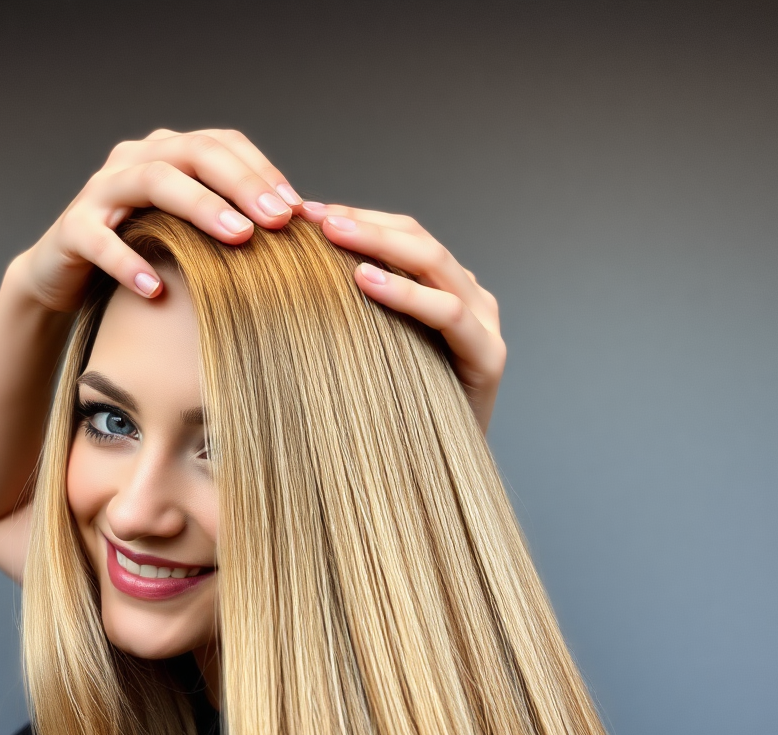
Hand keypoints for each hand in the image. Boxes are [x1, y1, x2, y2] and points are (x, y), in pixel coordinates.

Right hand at [13, 128, 302, 311]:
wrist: (66, 276)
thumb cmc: (143, 254)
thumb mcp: (189, 234)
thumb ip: (230, 223)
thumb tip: (299, 229)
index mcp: (168, 154)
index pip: (222, 144)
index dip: (262, 171)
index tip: (299, 209)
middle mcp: (134, 161)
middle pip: (194, 153)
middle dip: (242, 185)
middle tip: (278, 221)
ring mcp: (100, 190)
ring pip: (152, 181)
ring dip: (199, 207)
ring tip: (237, 237)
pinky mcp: (73, 229)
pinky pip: (100, 240)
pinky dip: (128, 262)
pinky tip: (156, 290)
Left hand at [299, 203, 505, 433]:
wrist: (433, 477)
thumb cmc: (392, 415)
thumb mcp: (365, 351)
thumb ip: (349, 311)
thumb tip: (288, 276)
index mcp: (441, 288)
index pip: (400, 236)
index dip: (357, 218)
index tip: (305, 214)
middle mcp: (468, 298)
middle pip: (417, 240)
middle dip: (364, 223)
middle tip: (314, 217)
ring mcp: (483, 323)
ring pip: (434, 264)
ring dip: (381, 245)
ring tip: (334, 236)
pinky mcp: (488, 356)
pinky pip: (448, 312)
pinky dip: (407, 294)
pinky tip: (365, 282)